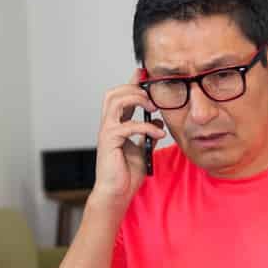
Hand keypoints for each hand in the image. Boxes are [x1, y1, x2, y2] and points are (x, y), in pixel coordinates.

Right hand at [89, 69, 166, 212]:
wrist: (116, 193)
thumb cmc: (126, 174)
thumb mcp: (143, 149)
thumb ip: (148, 134)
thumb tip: (159, 122)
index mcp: (115, 125)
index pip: (121, 96)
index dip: (132, 83)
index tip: (144, 73)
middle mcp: (108, 125)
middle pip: (113, 93)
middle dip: (134, 89)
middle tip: (153, 99)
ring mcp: (107, 132)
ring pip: (116, 101)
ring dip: (137, 100)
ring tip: (154, 109)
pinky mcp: (110, 141)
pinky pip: (128, 125)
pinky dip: (147, 127)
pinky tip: (159, 135)